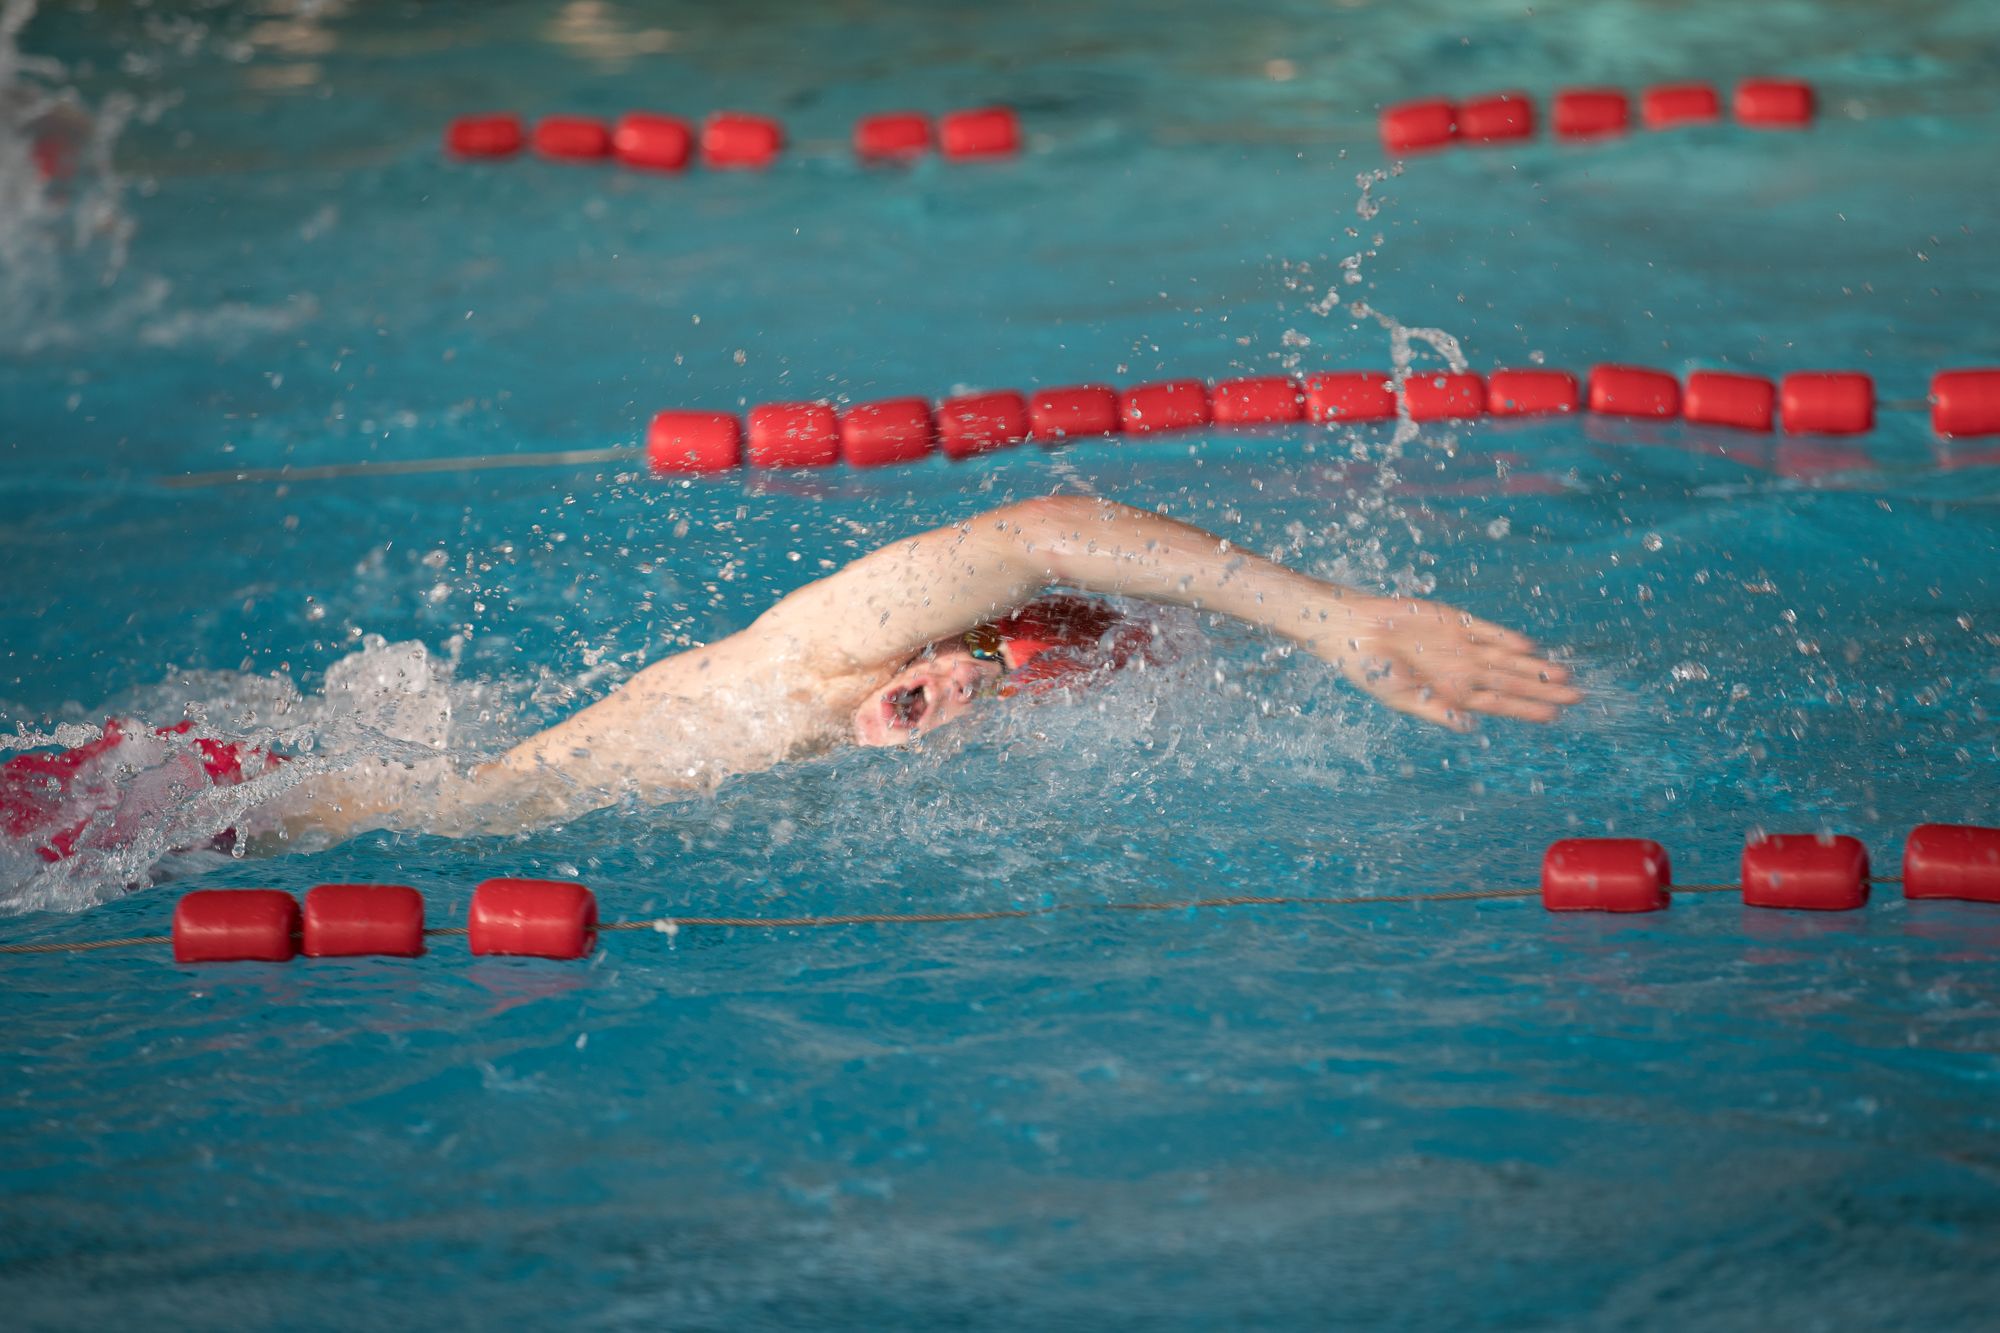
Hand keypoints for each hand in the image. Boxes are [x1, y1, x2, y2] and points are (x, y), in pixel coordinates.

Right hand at [1317, 595, 1581, 729]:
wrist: (1352, 630)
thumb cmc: (1369, 670)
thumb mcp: (1400, 697)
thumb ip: (1436, 709)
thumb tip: (1468, 726)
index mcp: (1452, 693)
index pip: (1499, 704)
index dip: (1527, 710)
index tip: (1554, 716)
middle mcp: (1464, 670)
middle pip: (1513, 682)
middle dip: (1545, 689)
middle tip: (1579, 696)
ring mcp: (1462, 645)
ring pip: (1508, 658)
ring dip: (1535, 666)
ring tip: (1566, 674)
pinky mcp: (1454, 621)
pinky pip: (1487, 631)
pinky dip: (1507, 639)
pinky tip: (1529, 646)